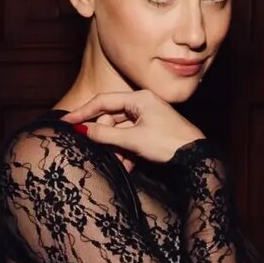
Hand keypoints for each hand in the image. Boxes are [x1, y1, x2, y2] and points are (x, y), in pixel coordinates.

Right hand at [60, 89, 205, 164]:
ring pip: (120, 130)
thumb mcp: (133, 140)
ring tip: (119, 163)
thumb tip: (82, 130)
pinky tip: (128, 165)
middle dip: (105, 137)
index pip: (103, 101)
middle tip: (99, 151)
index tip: (67, 121)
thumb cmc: (168, 144)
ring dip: (116, 148)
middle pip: (111, 117)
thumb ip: (105, 135)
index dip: (83, 112)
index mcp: (139, 98)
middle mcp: (143, 103)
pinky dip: (126, 150)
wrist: (196, 158)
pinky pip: (130, 137)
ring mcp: (148, 117)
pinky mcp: (152, 130)